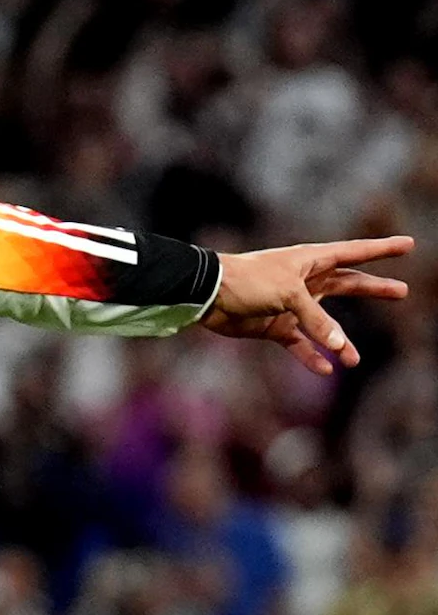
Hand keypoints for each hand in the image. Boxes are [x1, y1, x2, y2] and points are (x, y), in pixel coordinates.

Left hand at [200, 236, 415, 373]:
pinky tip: (324, 369)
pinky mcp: (274, 326)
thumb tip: (339, 347)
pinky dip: (310, 357)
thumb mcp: (288, 293)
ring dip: (340, 342)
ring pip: (325, 323)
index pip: (354, 253)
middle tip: (401, 292)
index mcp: (310, 261)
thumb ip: (316, 318)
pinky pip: (299, 344)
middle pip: (347, 284)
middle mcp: (303, 281)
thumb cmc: (247, 281)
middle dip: (373, 289)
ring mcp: (290, 305)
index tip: (408, 245)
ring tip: (354, 359)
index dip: (381, 249)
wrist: (206, 295)